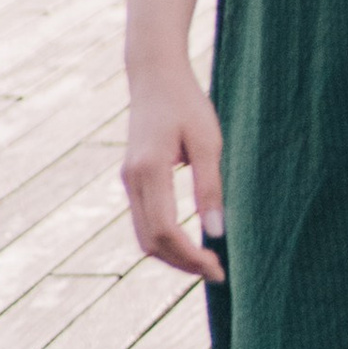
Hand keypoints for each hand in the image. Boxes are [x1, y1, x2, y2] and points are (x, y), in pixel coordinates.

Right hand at [123, 58, 226, 279]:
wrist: (154, 76)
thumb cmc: (187, 104)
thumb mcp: (209, 141)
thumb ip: (210, 186)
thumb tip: (217, 232)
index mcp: (150, 171)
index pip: (167, 231)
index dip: (191, 257)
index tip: (219, 268)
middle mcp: (132, 181)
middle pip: (151, 242)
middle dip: (183, 264)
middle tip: (217, 272)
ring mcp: (128, 181)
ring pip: (144, 236)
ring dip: (173, 256)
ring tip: (206, 263)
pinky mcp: (132, 180)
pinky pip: (144, 222)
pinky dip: (165, 240)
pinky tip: (190, 243)